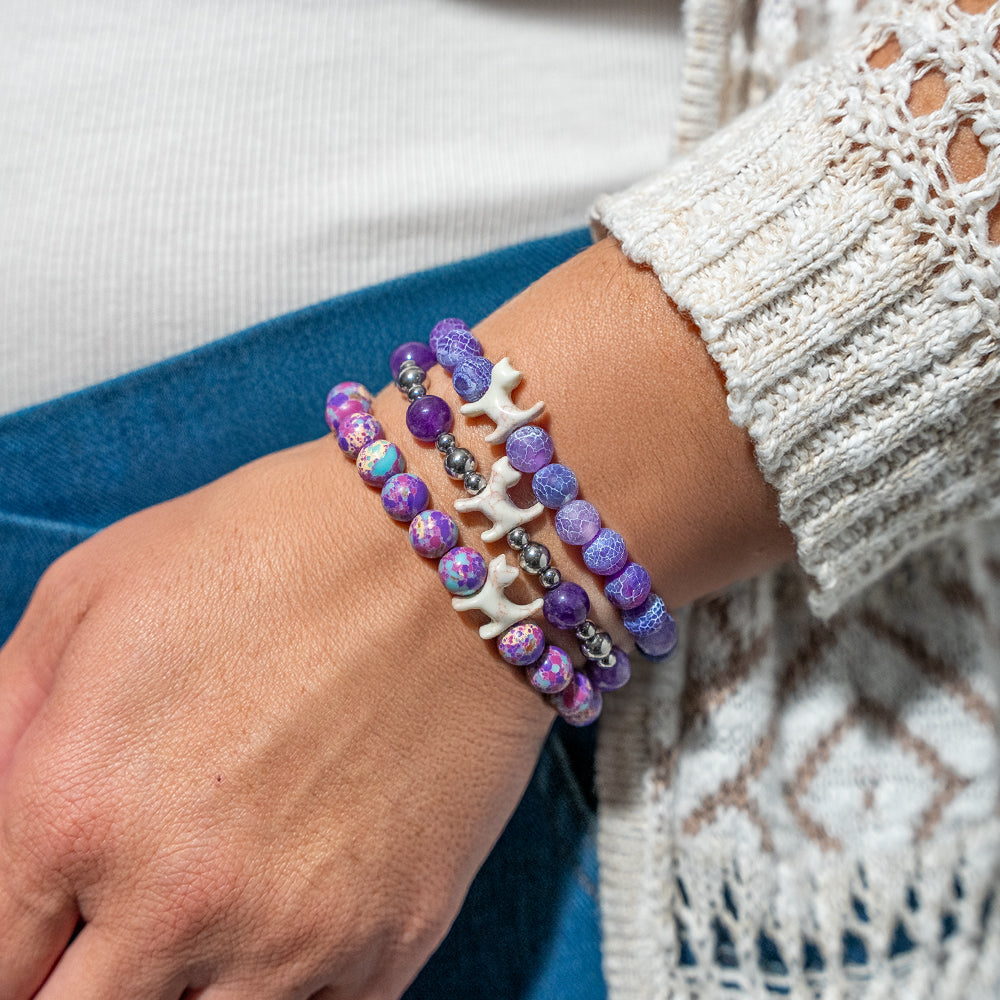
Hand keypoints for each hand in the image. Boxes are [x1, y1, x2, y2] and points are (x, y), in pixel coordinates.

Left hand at [0, 238, 792, 997]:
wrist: (455, 548)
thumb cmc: (277, 547)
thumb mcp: (94, 590)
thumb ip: (4, 718)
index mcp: (71, 802)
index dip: (8, 950)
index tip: (38, 930)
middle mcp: (175, 896)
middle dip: (72, 982)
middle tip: (106, 937)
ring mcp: (295, 934)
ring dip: (179, 994)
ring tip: (201, 929)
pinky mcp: (393, 941)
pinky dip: (281, 995)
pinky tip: (284, 930)